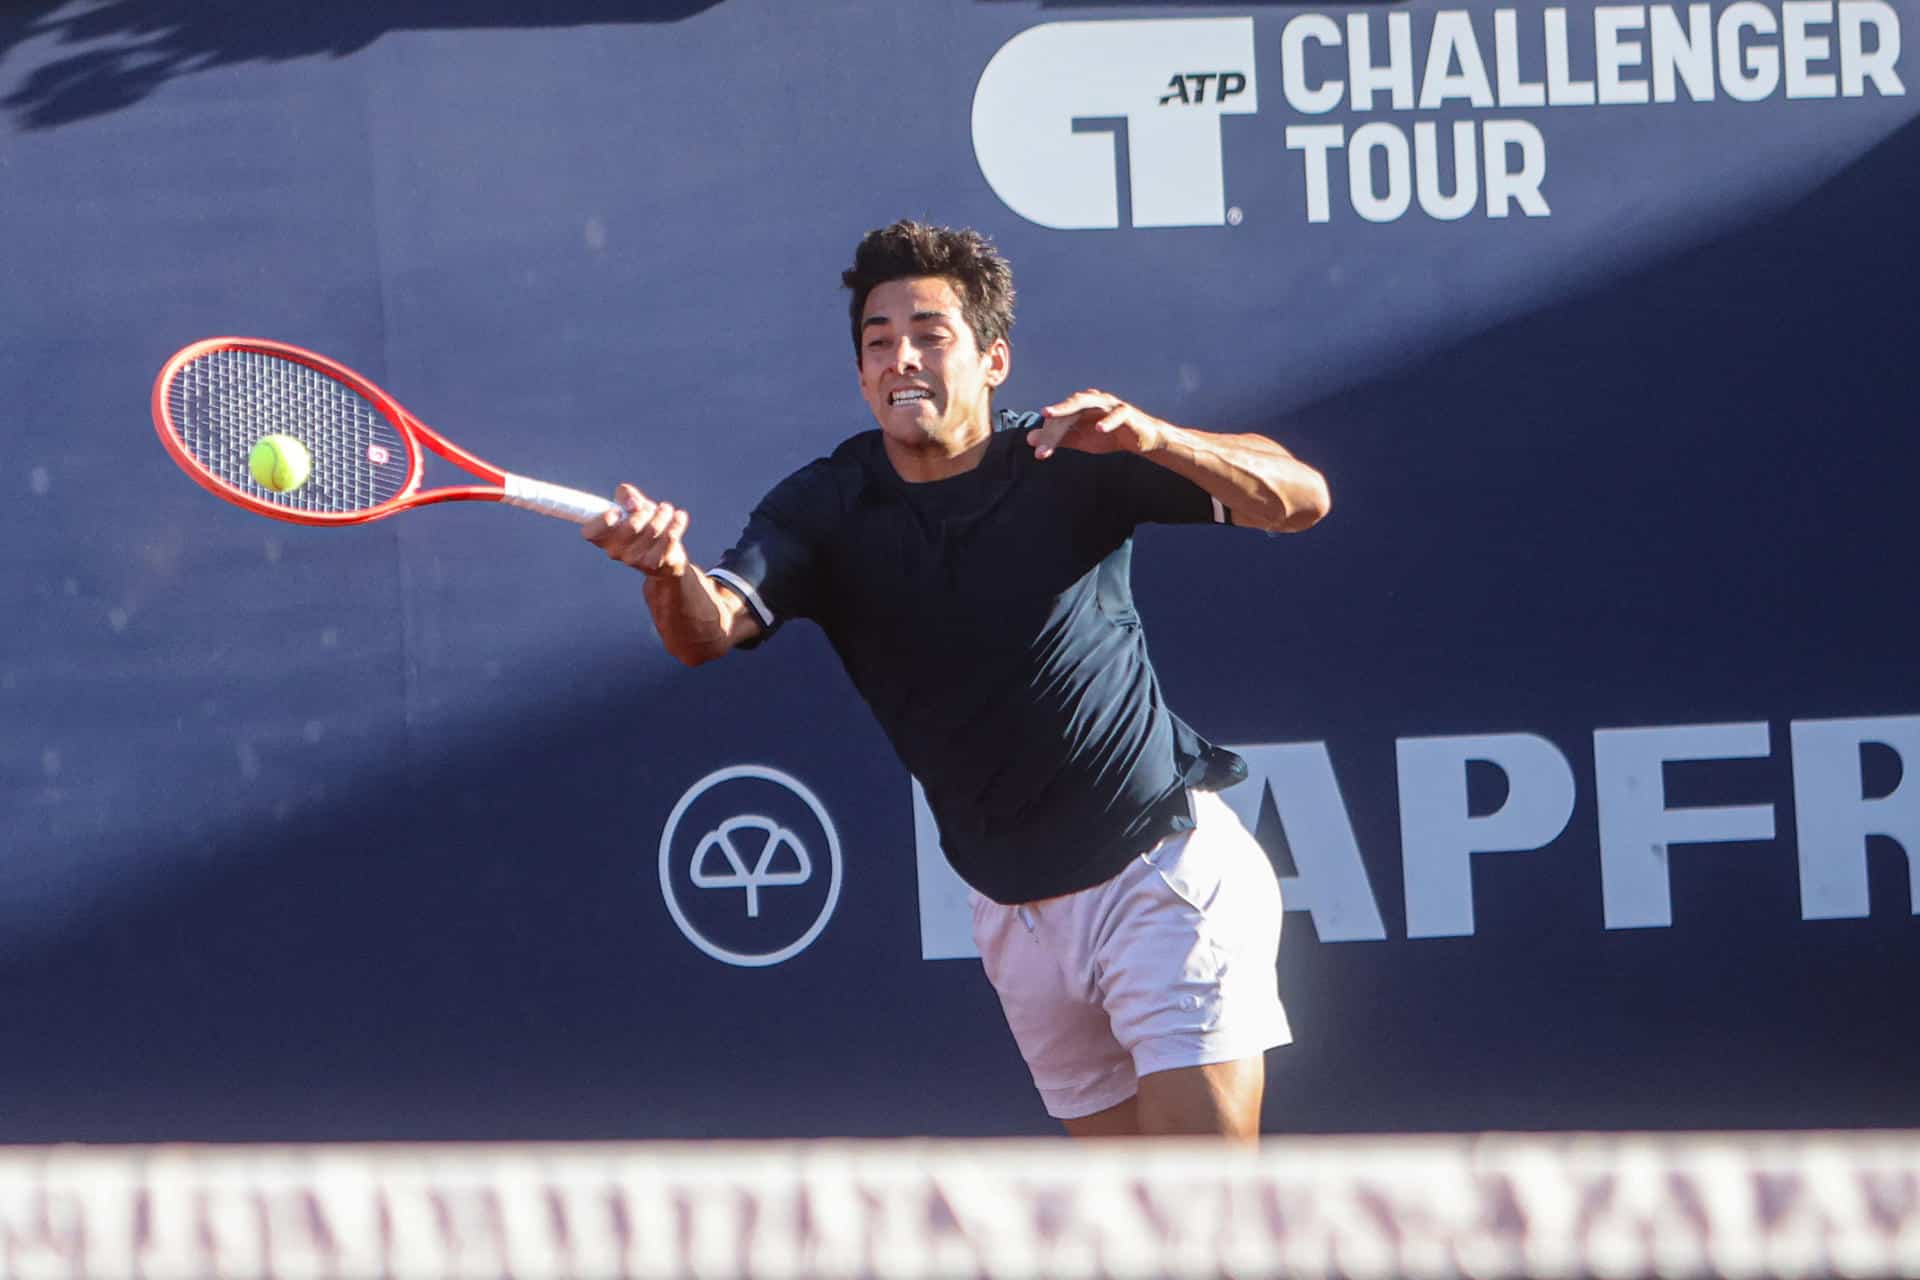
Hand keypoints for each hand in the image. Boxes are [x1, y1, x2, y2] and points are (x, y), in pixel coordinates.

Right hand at [583, 483, 690, 577]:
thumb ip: (626, 495)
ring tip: (666, 509)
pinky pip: (668, 539)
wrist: (664, 561)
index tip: (616, 511)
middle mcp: (615, 551)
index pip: (590, 532)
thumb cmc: (643, 527)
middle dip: (646, 510)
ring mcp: (634, 560)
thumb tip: (633, 504)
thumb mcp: (631, 507)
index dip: (602, 521)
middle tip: (651, 508)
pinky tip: (679, 517)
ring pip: (653, 530)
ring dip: (663, 514)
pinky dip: (676, 524)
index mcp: (603, 537)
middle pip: (632, 526)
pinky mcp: (655, 564)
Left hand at [1028, 389, 1167, 459]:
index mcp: (1081, 407)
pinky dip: (1108, 421)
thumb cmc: (1108, 435)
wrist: (1140, 440)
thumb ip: (1058, 438)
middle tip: (1042, 414)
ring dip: (1072, 407)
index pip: (1061, 418)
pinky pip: (1117, 414)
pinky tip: (1099, 428)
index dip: (1049, 434)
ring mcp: (1110, 405)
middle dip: (1057, 412)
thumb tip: (1030, 439)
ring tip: (1056, 414)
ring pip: (1089, 402)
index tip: (1038, 452)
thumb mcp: (1080, 439)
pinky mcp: (1127, 413)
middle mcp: (1093, 401)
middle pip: (1071, 404)